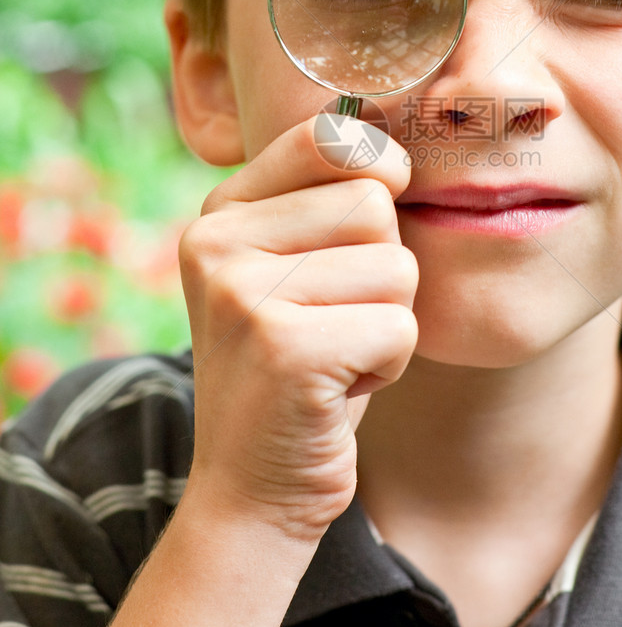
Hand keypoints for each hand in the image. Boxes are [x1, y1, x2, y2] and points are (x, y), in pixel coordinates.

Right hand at [177, 116, 416, 545]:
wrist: (254, 489)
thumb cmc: (301, 368)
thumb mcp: (297, 270)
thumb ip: (329, 204)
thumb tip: (397, 155)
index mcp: (220, 211)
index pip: (330, 137)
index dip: (376, 175)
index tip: (365, 233)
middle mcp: (217, 241)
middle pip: (376, 205)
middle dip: (383, 274)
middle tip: (332, 325)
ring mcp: (243, 293)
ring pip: (397, 267)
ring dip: (387, 322)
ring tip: (333, 356)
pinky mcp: (284, 348)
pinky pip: (400, 326)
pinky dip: (388, 367)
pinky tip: (337, 391)